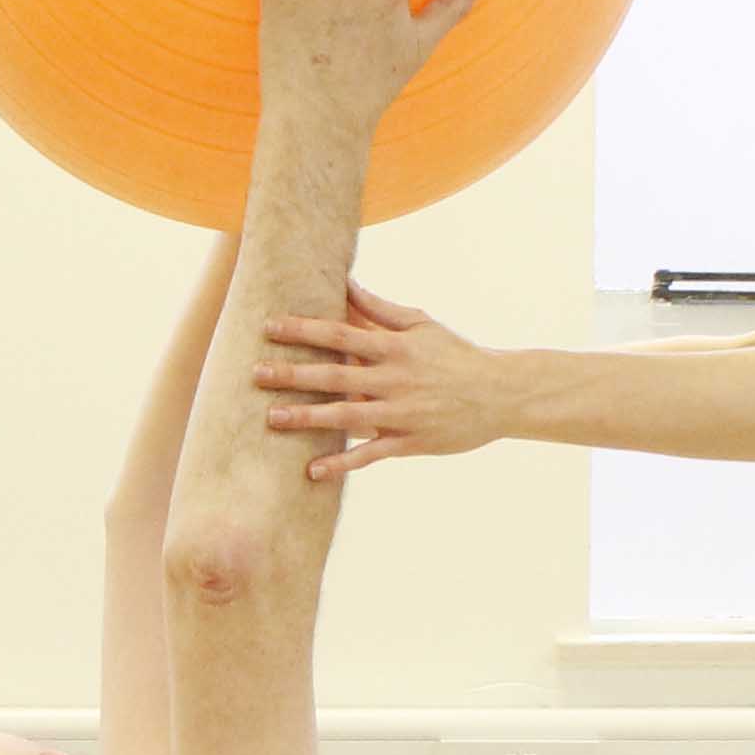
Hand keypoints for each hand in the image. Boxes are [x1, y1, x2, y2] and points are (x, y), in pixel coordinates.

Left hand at [259, 279, 508, 479]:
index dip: (303, 329)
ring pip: (345, 417)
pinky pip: (370, 455)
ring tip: (272, 419)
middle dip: (292, 374)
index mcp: (394, 347)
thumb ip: (379, 308)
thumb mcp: (421, 324)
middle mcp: (394, 380)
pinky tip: (311, 471)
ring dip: (306, 418)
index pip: (340, 334)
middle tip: (254, 374)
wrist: (500, 393)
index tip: (268, 327)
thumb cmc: (455, 354)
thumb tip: (344, 283)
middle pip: (334, 375)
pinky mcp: (410, 443)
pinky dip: (341, 464)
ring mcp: (401, 414)